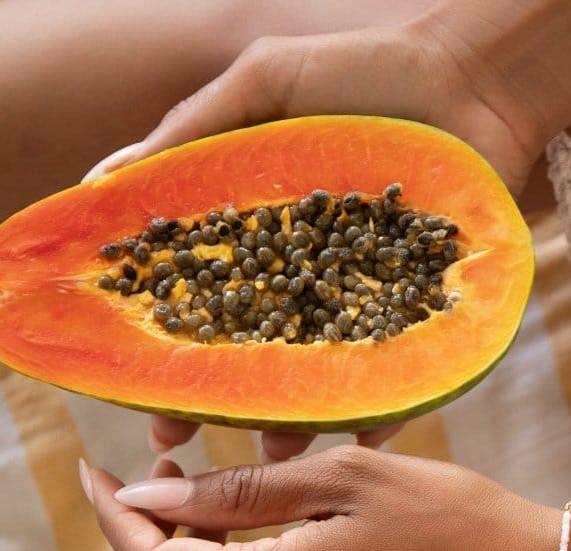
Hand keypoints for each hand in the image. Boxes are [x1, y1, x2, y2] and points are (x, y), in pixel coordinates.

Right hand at [85, 17, 545, 461]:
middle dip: (223, 411)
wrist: (469, 82)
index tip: (150, 406)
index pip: (209, 315)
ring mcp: (368, 307)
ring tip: (272, 455)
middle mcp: (312, 286)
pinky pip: (403, 374)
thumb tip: (101, 183)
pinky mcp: (425, 317)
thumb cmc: (365, 75)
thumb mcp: (266, 87)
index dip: (178, 362)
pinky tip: (358, 437)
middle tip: (188, 449)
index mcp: (265, 244)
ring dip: (297, 424)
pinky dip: (383, 407)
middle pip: (260, 363)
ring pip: (325, 381)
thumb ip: (195, 136)